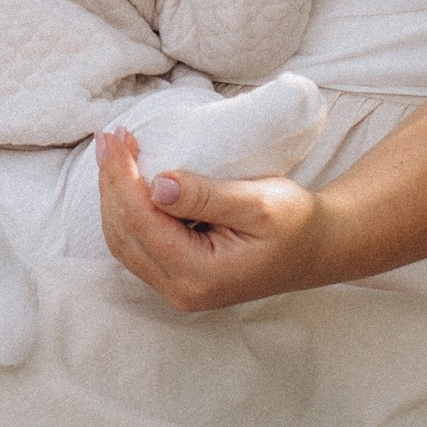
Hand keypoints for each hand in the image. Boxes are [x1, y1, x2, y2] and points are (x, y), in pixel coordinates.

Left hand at [96, 124, 335, 310]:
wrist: (316, 248)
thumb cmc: (295, 223)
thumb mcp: (259, 202)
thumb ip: (206, 196)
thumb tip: (156, 185)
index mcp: (200, 275)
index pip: (141, 222)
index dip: (121, 176)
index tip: (116, 136)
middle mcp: (181, 290)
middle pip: (123, 234)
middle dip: (110, 183)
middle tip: (109, 137)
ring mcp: (177, 288)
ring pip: (124, 242)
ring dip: (114, 196)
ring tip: (114, 153)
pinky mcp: (177, 278)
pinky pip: (137, 245)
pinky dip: (126, 210)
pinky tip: (128, 180)